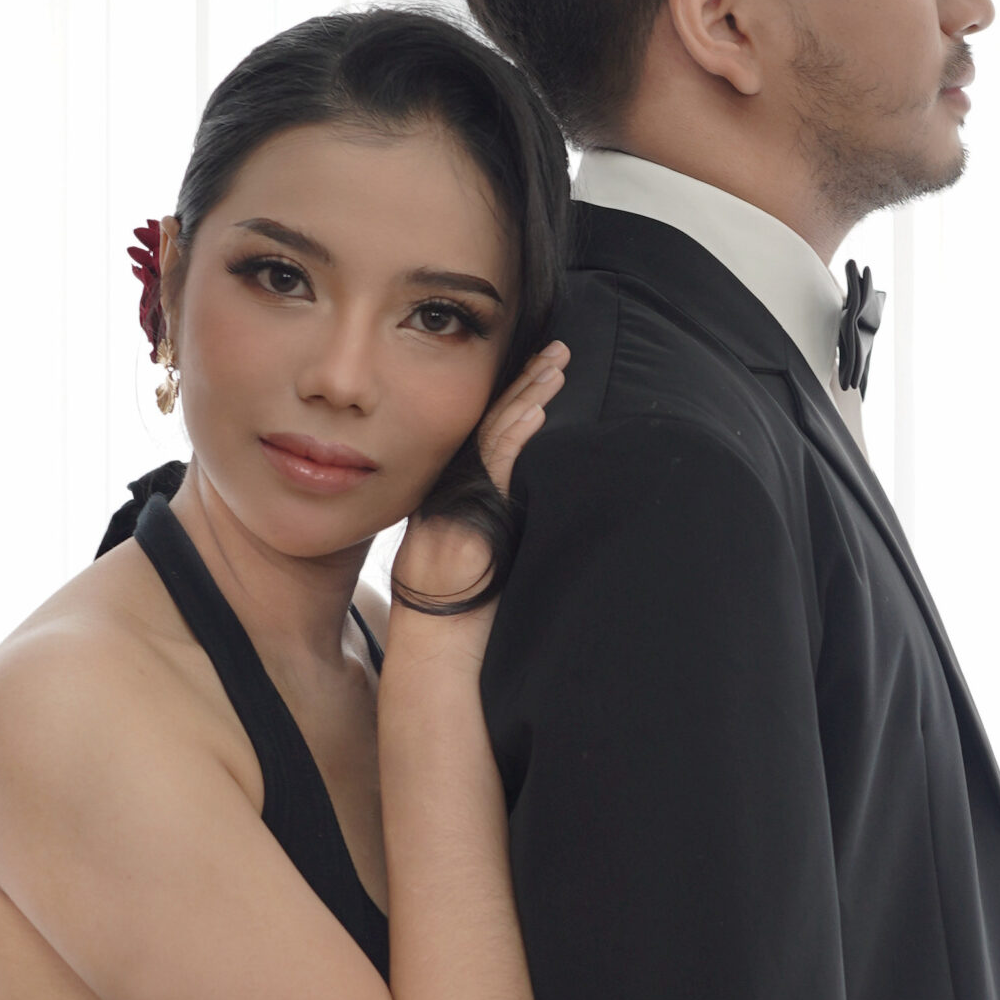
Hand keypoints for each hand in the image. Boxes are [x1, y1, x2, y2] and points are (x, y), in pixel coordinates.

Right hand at [388, 342, 568, 628]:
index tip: (538, 372)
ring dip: (529, 395)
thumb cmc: (469, 617)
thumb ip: (505, 529)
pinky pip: (496, 461)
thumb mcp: (489, 562)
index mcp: (455, 496)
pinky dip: (518, 431)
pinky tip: (539, 407)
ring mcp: (457, 498)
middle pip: (490, 422)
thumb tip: (540, 511)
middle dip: (525, 383)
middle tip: (556, 351)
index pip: (486, 434)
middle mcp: (452, 490)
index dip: (512, 399)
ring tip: (557, 365)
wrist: (442, 649)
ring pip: (495, 433)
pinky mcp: (470, 512)